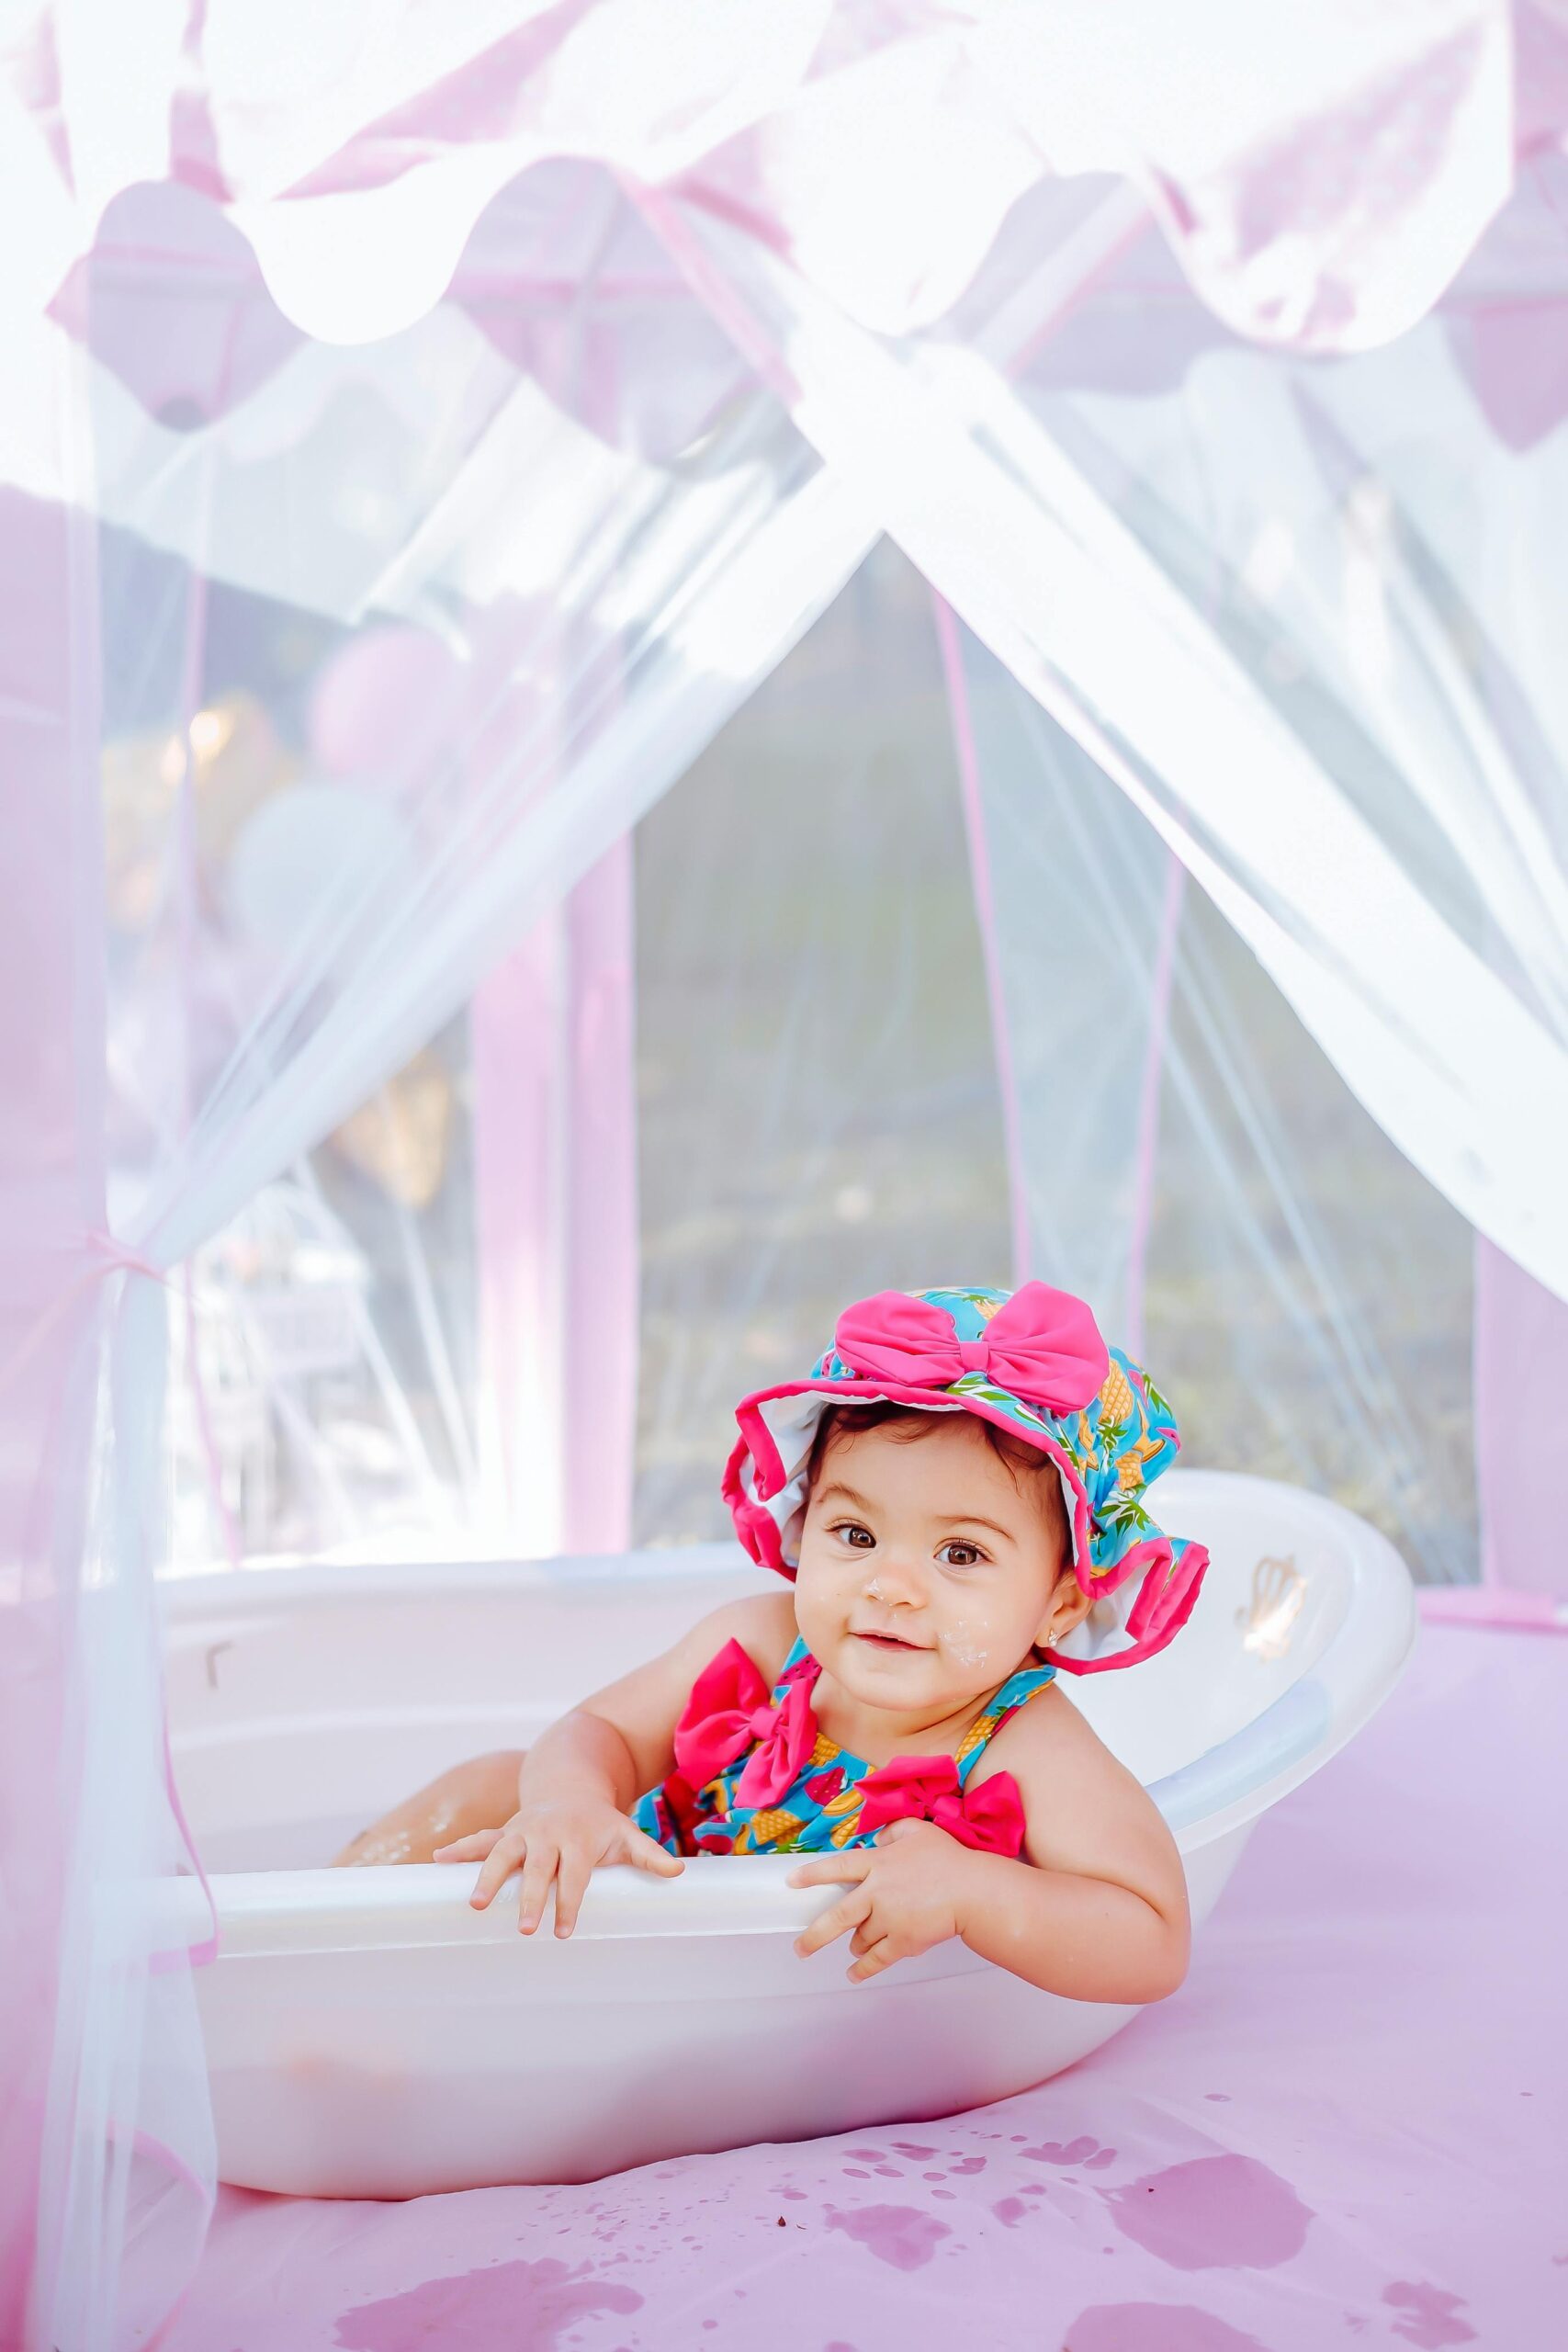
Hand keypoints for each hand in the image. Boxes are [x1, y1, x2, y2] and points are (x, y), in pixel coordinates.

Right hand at [435, 1798, 682, 1935]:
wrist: (572, 1784)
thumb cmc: (601, 1822)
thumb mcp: (626, 1833)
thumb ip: (649, 1855)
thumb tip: (679, 1872)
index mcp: (578, 1838)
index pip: (575, 1875)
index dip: (570, 1902)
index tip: (565, 1931)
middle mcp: (547, 1834)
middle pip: (538, 1868)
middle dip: (530, 1897)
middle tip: (525, 1928)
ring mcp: (523, 1831)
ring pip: (502, 1853)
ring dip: (487, 1877)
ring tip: (475, 1904)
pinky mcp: (505, 1831)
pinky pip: (479, 1839)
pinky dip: (459, 1849)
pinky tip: (436, 1862)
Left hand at [788, 1818, 976, 1981]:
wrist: (972, 1892)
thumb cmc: (949, 1860)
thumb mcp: (918, 1831)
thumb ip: (893, 1832)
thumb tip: (878, 1840)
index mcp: (878, 1864)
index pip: (838, 1867)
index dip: (812, 1874)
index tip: (791, 1881)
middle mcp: (877, 1893)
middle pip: (837, 1916)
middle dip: (815, 1935)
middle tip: (800, 1948)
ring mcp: (889, 1920)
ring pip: (860, 1938)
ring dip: (856, 1943)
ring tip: (855, 1945)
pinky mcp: (902, 1942)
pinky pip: (876, 1959)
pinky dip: (863, 1968)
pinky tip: (854, 1973)